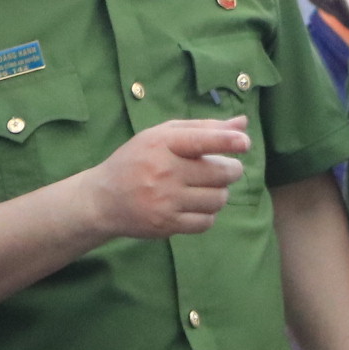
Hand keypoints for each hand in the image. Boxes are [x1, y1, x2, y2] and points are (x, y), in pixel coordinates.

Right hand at [86, 119, 250, 238]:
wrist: (103, 199)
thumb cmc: (138, 160)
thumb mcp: (163, 135)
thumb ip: (204, 128)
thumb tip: (243, 124)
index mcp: (162, 143)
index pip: (202, 140)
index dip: (228, 141)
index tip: (245, 143)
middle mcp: (163, 172)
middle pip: (219, 173)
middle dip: (231, 170)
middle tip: (226, 169)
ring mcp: (165, 201)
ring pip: (218, 199)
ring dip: (220, 193)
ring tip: (207, 188)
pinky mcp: (166, 225)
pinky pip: (207, 221)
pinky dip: (208, 214)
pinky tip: (195, 205)